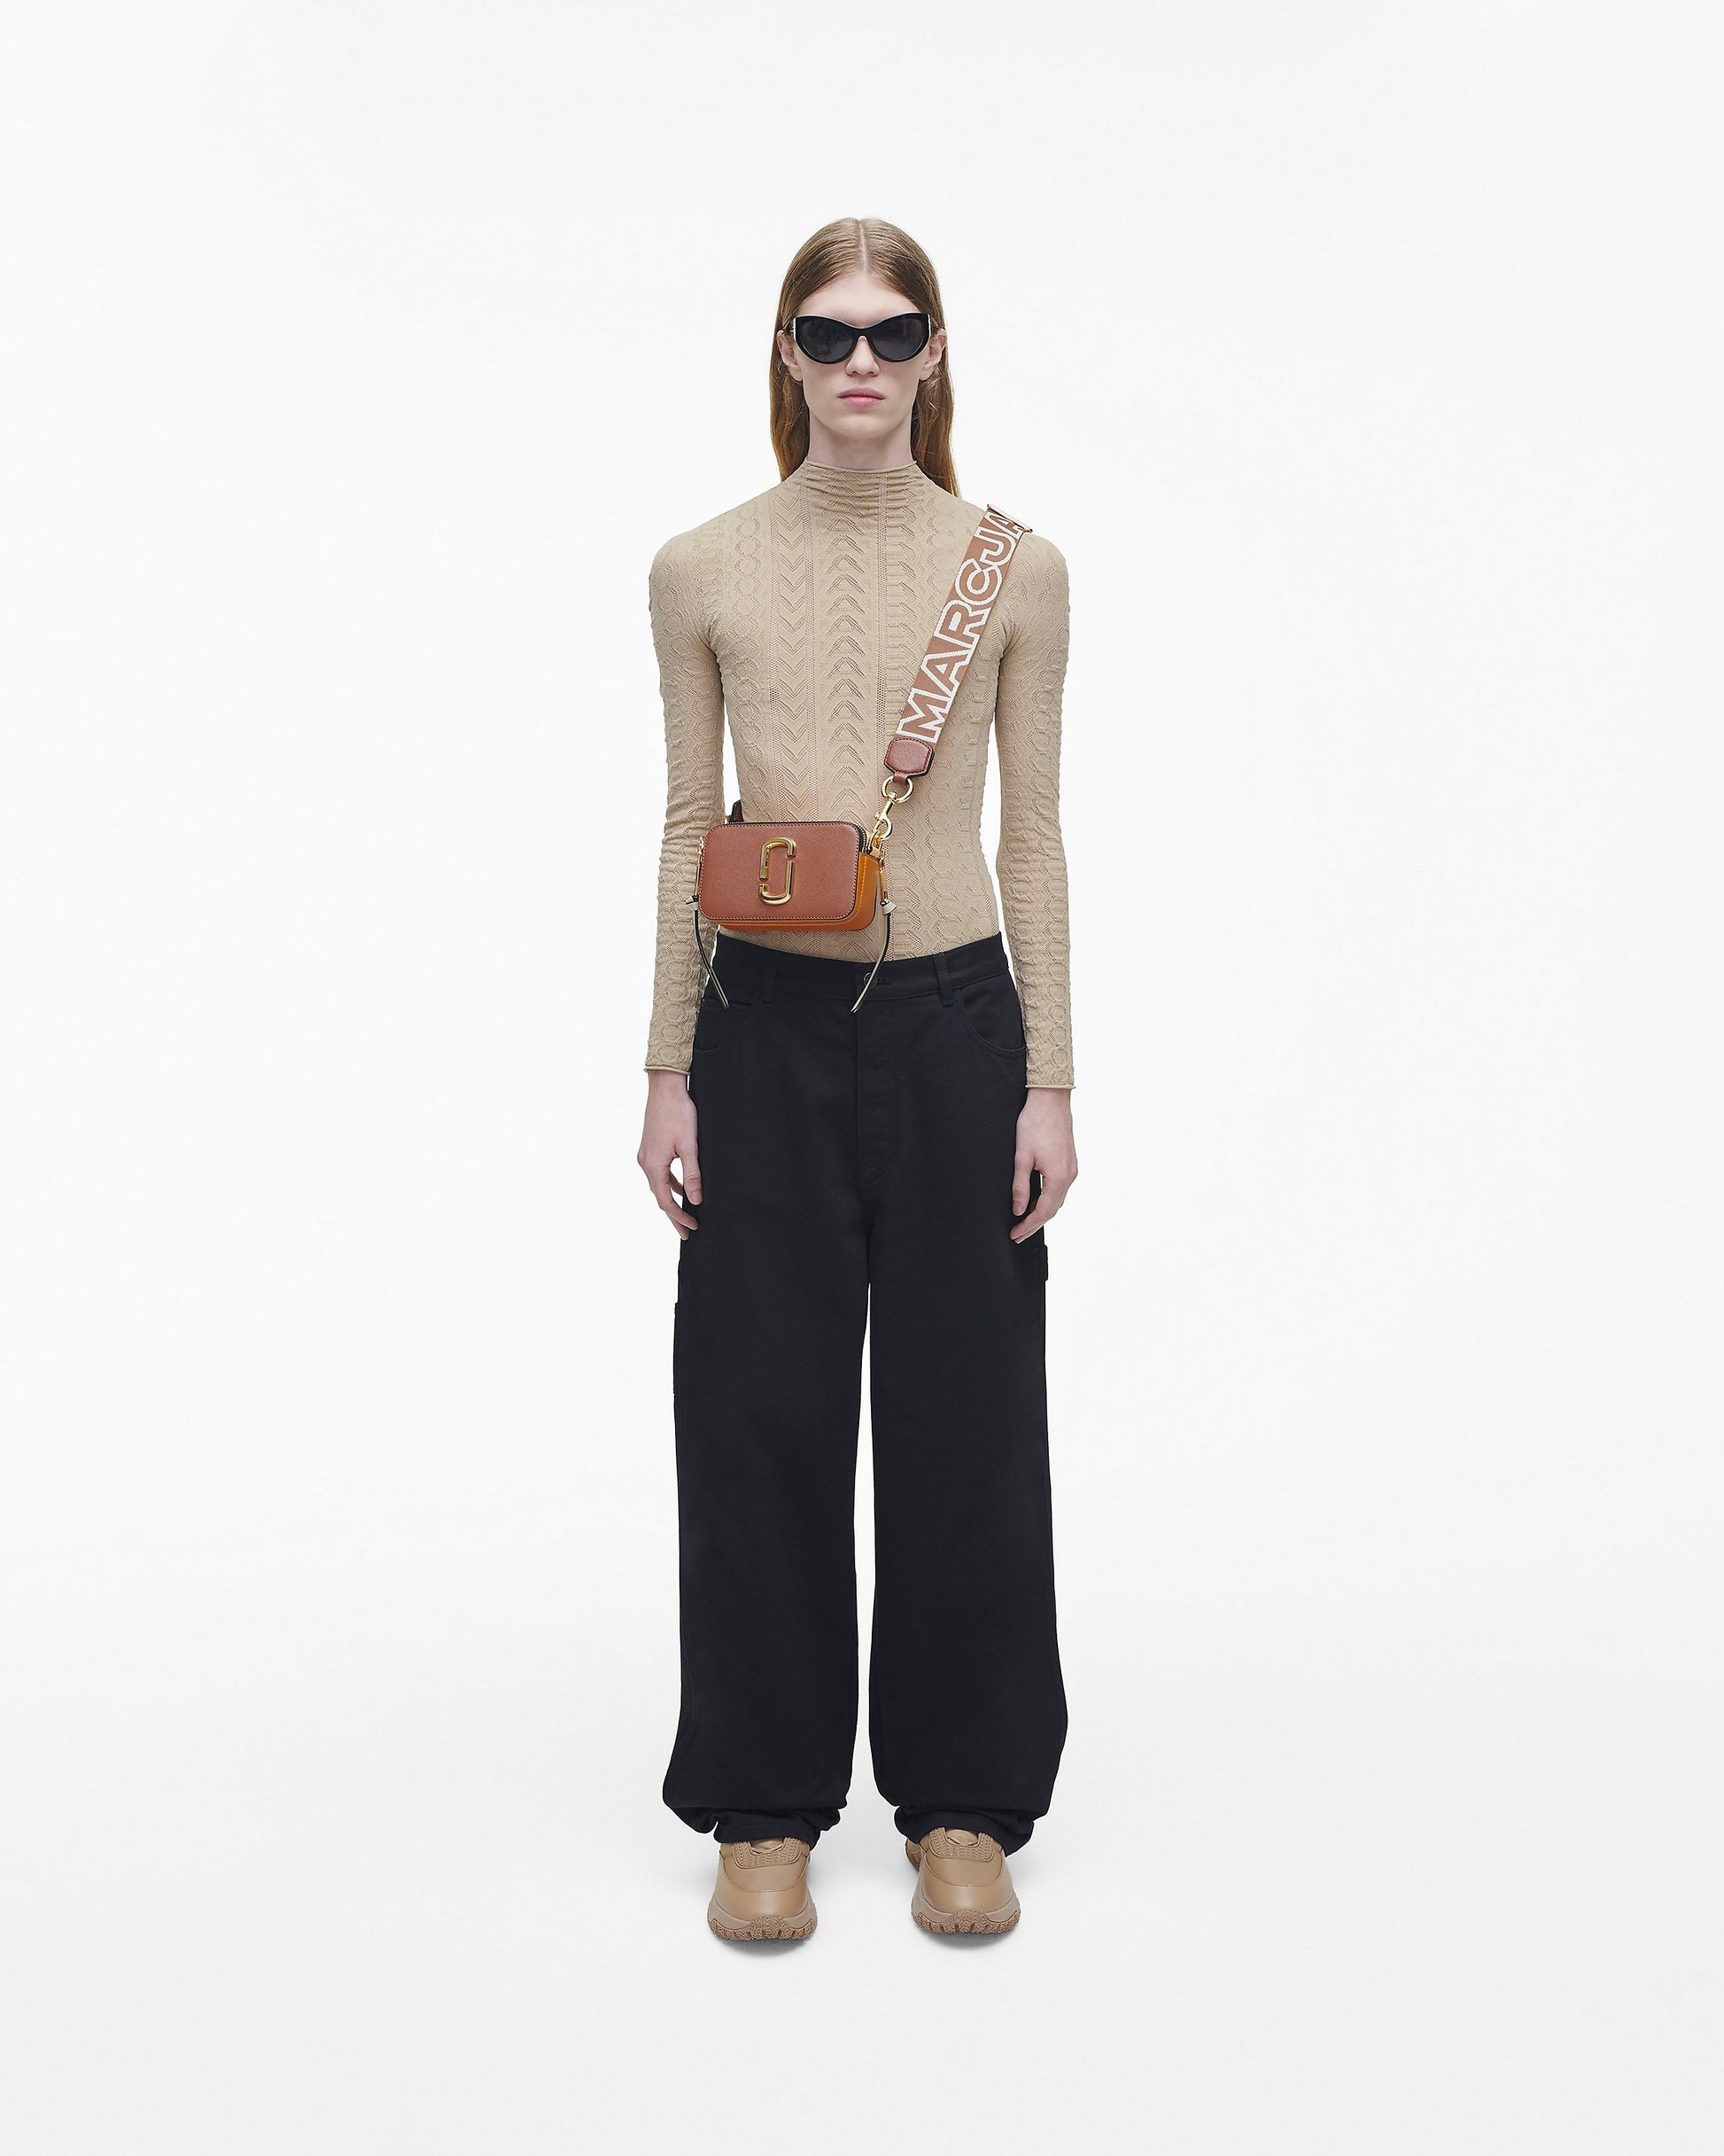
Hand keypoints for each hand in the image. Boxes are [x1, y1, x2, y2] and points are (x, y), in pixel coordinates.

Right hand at [639, 1069, 700, 1237]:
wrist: (665, 1088)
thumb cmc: (679, 1113)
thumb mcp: (690, 1146)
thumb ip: (693, 1175)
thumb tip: (696, 1201)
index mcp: (654, 1165)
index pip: (666, 1201)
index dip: (679, 1217)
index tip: (692, 1228)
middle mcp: (645, 1162)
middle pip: (660, 1196)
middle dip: (674, 1215)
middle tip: (687, 1231)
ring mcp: (645, 1155)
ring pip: (659, 1185)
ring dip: (672, 1199)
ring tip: (685, 1213)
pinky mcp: (649, 1147)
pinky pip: (659, 1173)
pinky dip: (670, 1183)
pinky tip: (681, 1187)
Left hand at [1010, 1087, 1076, 1241]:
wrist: (1051, 1099)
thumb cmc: (1035, 1122)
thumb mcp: (1021, 1157)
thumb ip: (1020, 1186)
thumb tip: (1018, 1209)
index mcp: (1058, 1177)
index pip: (1043, 1211)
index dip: (1028, 1226)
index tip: (1015, 1234)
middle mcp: (1069, 1175)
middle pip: (1053, 1209)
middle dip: (1035, 1223)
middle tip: (1018, 1234)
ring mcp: (1071, 1168)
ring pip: (1057, 1199)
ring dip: (1042, 1211)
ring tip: (1025, 1221)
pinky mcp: (1069, 1161)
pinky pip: (1060, 1188)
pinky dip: (1048, 1198)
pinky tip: (1036, 1200)